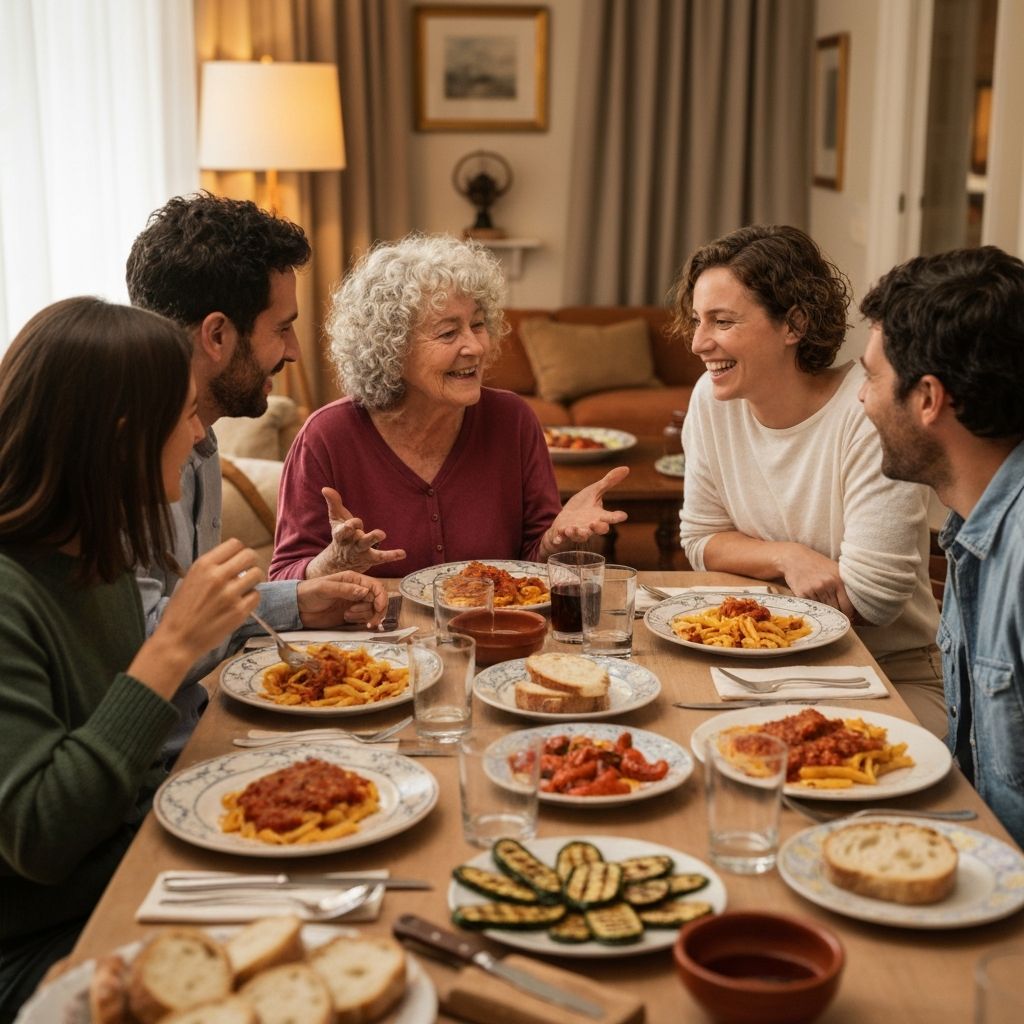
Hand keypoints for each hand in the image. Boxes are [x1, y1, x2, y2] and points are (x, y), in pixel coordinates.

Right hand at [130, 539, 261, 696]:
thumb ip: (211, 568)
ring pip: (257, 574)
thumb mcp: (189, 580)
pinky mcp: (239, 611)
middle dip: (250, 563)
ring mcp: (231, 594)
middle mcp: (218, 576)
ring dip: (252, 581)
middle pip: (250, 555)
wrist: (177, 640)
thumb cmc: (180, 611)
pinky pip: (257, 595)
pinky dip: (251, 598)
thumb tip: (232, 561)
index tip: (237, 560)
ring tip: (242, 589)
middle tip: (245, 573)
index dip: (239, 552)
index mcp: (204, 565)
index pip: (235, 544)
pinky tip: (241, 604)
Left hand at [297, 571, 389, 627]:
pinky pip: (364, 618)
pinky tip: (348, 619)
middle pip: (378, 600)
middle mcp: (357, 590)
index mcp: (353, 579)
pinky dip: (360, 621)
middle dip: (375, 611)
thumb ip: (345, 589)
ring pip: (371, 610)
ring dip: (364, 616)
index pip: (376, 587)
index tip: (378, 609)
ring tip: (347, 615)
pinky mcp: (350, 615)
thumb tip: (365, 591)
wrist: (297, 608)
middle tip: (369, 621)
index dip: (381, 598)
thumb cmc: (309, 593)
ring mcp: (354, 603)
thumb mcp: (325, 588)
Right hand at [304, 487, 406, 576]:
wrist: (340, 560)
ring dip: (375, 541)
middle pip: (358, 540)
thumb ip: (333, 503)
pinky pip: (381, 557)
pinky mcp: (371, 558)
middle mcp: (351, 544)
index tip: (355, 522)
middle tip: (375, 532)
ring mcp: (361, 552)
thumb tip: (325, 488)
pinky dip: (392, 556)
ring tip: (383, 534)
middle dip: (365, 536)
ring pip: (368, 547)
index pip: (343, 531)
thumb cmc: (341, 533)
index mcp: (342, 535)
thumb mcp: (336, 519)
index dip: (349, 526)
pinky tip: (403, 554)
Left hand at [543, 466, 629, 553]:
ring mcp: (577, 531)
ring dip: (576, 533)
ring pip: (580, 536)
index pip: (611, 517)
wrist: (566, 518)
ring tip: (571, 529)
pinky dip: (559, 539)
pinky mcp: (563, 534)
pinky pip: (562, 538)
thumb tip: (626, 468)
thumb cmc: (583, 506)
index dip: (617, 517)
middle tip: (594, 524)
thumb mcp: (594, 491)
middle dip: (597, 528)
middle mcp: (590, 526)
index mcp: (600, 516)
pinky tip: (557, 539)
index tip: (623, 515)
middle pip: (598, 530)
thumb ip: (609, 482)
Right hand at [777, 543, 858, 619]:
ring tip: (820, 598)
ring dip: (823, 609)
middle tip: (833, 610)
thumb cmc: (818, 564)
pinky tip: (811, 595)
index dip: (848, 614)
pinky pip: (811, 607)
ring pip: (823, 610)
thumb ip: (845, 586)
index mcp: (839, 579)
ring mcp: (814, 589)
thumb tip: (855, 608)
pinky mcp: (802, 594)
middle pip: (836, 610)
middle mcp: (828, 584)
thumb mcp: (835, 570)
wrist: (795, 558)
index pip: (847, 606)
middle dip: (835, 612)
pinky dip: (812, 605)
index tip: (847, 617)